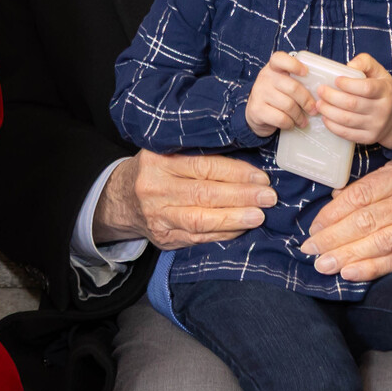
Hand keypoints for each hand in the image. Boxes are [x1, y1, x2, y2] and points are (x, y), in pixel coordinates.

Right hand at [92, 150, 277, 248]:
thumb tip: (247, 160)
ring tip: (259, 216)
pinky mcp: (163, 237)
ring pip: (200, 219)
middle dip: (241, 196)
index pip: (203, 166)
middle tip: (268, 197)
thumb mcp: (168, 152)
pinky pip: (197, 238)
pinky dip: (222, 234)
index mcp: (158, 161)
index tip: (260, 177)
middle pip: (203, 193)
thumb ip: (198, 154)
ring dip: (234, 218)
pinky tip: (241, 229)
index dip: (235, 172)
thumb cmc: (156, 171)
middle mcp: (154, 189)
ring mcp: (157, 216)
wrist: (123, 198)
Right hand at [244, 51, 317, 136]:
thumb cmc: (277, 96)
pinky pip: (281, 118)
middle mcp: (265, 77)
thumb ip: (297, 81)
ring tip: (303, 120)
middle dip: (307, 101)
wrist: (255, 112)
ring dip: (299, 116)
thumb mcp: (284, 83)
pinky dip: (289, 123)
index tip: (305, 72)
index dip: (294, 64)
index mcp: (274, 68)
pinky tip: (291, 124)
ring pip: (288, 105)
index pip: (280, 59)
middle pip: (292, 87)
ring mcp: (259, 93)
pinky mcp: (257, 110)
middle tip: (313, 110)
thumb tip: (321, 93)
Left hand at [299, 161, 391, 281]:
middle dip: (335, 237)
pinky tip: (351, 273)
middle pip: (368, 220)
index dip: (334, 212)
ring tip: (324, 265)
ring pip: (382, 242)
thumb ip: (371, 186)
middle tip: (310, 249)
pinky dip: (373, 268)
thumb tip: (335, 200)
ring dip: (349, 256)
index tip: (314, 226)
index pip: (363, 194)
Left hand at [312, 53, 391, 147]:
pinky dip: (333, 126)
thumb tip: (349, 66)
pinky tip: (325, 117)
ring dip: (329, 112)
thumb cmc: (381, 89)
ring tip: (319, 104)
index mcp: (385, 91)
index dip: (348, 84)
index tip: (336, 80)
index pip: (366, 88)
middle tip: (320, 90)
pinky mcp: (369, 138)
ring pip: (347, 120)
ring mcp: (376, 126)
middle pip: (352, 104)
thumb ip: (364, 62)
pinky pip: (347, 134)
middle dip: (332, 97)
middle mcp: (383, 110)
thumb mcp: (378, 72)